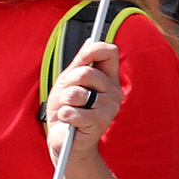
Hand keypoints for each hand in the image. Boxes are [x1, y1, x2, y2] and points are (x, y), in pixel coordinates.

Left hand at [44, 37, 128, 168]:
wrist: (64, 139)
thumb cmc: (67, 109)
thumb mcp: (69, 82)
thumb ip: (80, 63)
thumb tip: (92, 39)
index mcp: (108, 78)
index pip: (109, 51)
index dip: (91, 51)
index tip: (80, 60)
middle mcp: (114, 91)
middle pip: (86, 72)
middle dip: (68, 84)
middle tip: (68, 97)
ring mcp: (110, 107)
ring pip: (77, 92)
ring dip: (65, 102)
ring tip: (70, 110)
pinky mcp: (101, 122)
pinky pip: (72, 111)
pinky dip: (64, 116)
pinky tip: (70, 122)